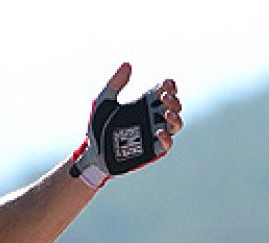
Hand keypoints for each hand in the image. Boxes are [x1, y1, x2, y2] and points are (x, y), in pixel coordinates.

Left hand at [68, 63, 181, 187]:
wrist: (92, 152)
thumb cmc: (97, 126)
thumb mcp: (104, 101)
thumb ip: (115, 83)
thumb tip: (128, 64)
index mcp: (144, 103)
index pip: (164, 91)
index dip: (170, 86)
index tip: (166, 84)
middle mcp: (152, 117)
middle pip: (174, 106)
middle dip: (174, 101)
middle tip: (164, 98)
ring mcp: (153, 133)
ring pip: (175, 125)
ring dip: (176, 118)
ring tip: (168, 114)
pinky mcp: (151, 150)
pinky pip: (166, 144)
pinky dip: (167, 138)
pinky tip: (159, 132)